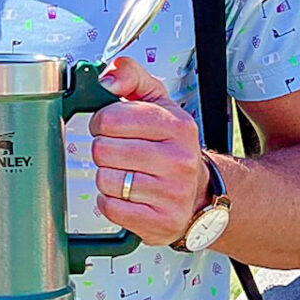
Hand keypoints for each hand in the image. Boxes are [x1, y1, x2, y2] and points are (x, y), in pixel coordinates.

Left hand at [88, 55, 210, 248]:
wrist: (199, 194)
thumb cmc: (171, 147)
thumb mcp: (158, 104)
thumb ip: (132, 78)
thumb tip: (108, 77)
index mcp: (178, 126)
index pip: (111, 118)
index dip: (101, 122)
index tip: (111, 128)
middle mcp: (180, 159)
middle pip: (103, 150)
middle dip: (104, 151)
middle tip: (120, 155)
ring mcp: (172, 193)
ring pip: (105, 180)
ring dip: (107, 178)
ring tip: (127, 175)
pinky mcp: (161, 222)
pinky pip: (110, 208)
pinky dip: (110, 202)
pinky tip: (128, 196)